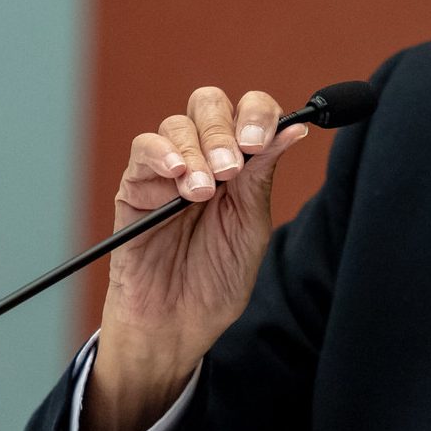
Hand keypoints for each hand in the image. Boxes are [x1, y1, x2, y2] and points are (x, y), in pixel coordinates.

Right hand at [85, 87, 307, 430]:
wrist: (177, 325)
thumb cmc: (215, 281)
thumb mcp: (250, 227)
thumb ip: (263, 176)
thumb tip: (295, 128)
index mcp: (238, 164)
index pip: (247, 112)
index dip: (257, 114)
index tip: (262, 142)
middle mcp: (203, 158)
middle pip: (209, 105)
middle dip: (224, 130)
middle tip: (231, 169)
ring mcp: (166, 171)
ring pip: (177, 124)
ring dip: (197, 151)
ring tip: (203, 193)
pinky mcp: (135, 188)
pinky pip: (142, 150)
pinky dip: (160, 153)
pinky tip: (177, 174)